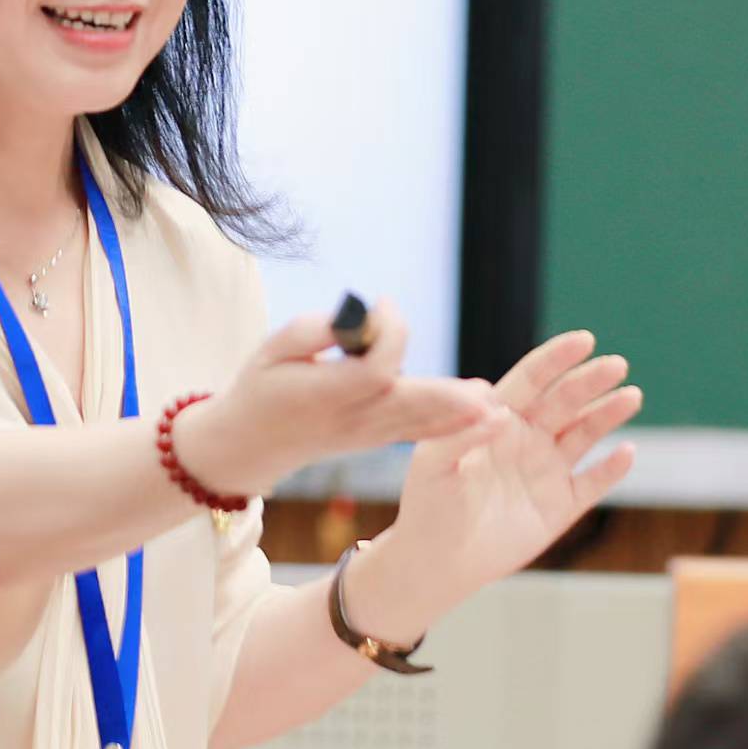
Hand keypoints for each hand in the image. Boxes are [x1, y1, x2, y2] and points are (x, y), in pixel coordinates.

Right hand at [174, 301, 512, 498]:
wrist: (249, 444)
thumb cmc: (260, 386)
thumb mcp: (270, 349)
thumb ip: (314, 330)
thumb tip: (359, 318)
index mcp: (322, 395)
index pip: (372, 370)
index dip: (387, 333)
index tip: (383, 304)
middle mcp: (349, 419)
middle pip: (406, 406)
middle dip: (448, 398)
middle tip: (488, 394)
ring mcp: (364, 435)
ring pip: (417, 424)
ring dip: (459, 416)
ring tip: (498, 409)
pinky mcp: (374, 440)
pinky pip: (416, 434)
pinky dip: (450, 427)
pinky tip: (482, 422)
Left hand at [354, 329, 641, 640]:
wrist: (437, 561)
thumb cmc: (428, 505)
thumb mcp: (434, 462)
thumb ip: (462, 433)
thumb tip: (500, 411)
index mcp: (496, 419)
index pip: (532, 380)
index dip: (557, 358)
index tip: (585, 339)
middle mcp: (526, 438)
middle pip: (565, 400)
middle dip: (590, 380)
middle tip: (617, 364)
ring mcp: (546, 470)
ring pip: (585, 434)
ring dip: (608, 414)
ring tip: (631, 396)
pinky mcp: (560, 506)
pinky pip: (592, 483)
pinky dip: (611, 469)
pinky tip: (626, 452)